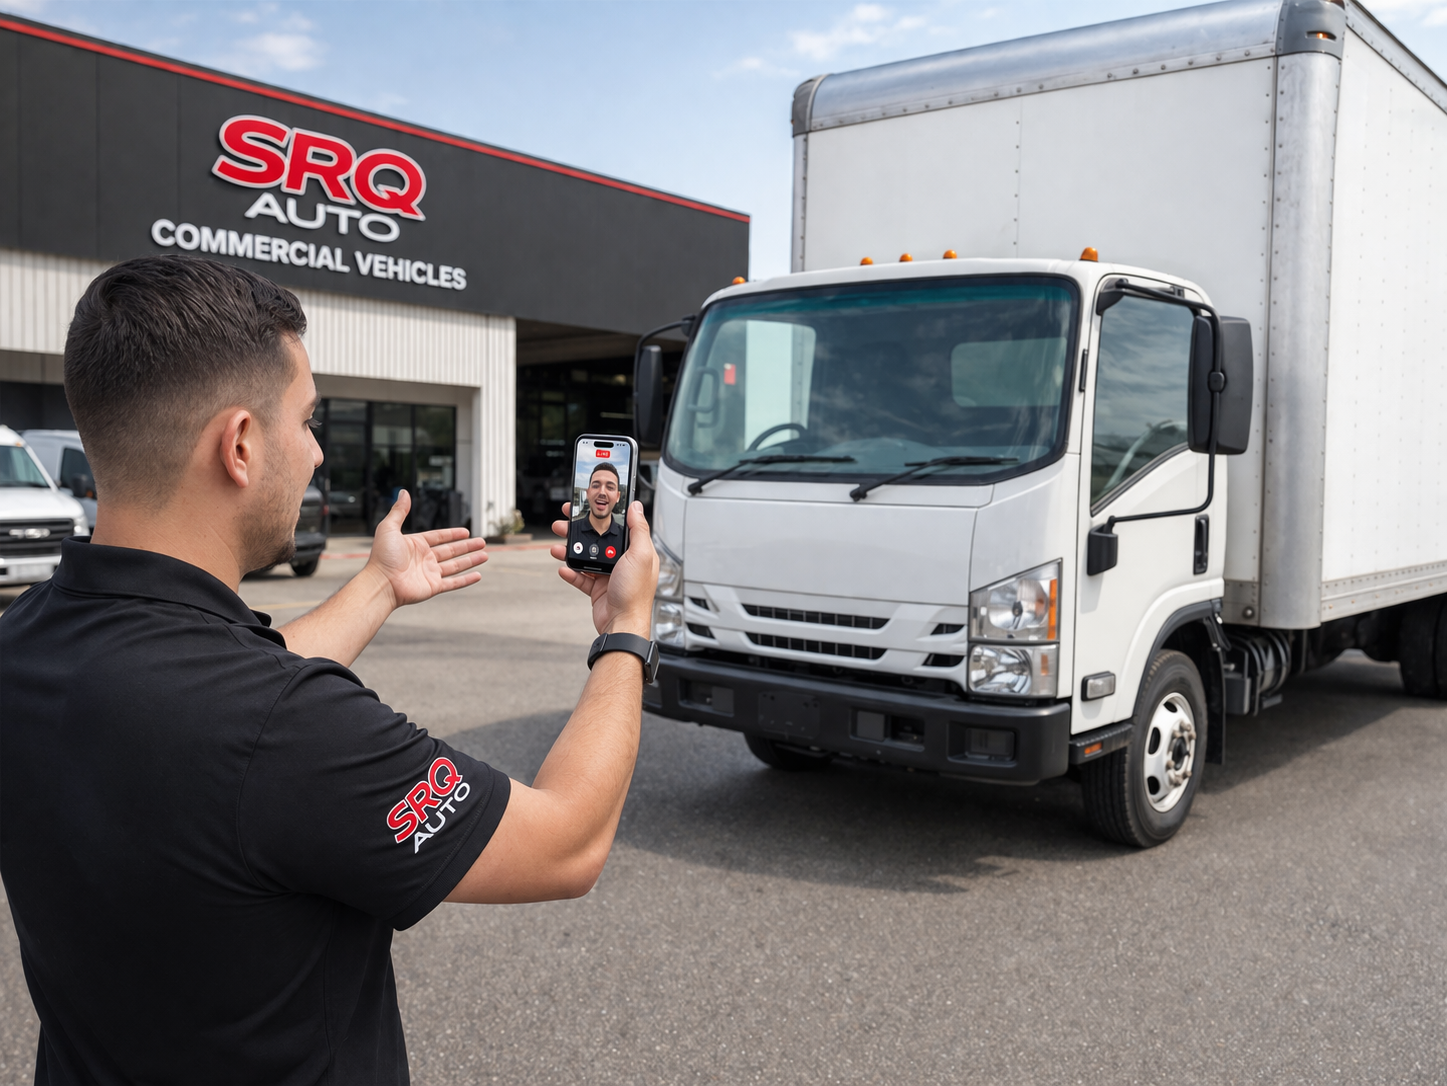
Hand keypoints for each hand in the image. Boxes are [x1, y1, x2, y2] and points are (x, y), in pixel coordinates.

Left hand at [367, 489, 488, 607]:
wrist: (381, 583)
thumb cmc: (382, 557)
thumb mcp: (388, 528)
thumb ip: (399, 511)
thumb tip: (404, 492)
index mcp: (416, 545)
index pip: (439, 537)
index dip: (452, 534)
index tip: (466, 532)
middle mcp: (424, 559)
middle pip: (451, 551)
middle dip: (467, 547)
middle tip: (482, 542)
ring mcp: (430, 574)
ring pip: (455, 566)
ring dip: (470, 560)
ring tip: (485, 555)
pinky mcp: (433, 587)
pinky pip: (453, 583)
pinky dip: (466, 580)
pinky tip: (478, 575)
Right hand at [551, 501, 658, 635]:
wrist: (622, 624)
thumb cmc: (635, 593)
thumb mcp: (640, 555)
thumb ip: (638, 530)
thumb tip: (636, 507)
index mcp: (636, 551)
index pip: (618, 526)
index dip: (603, 514)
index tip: (589, 506)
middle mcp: (623, 562)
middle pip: (598, 539)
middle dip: (580, 530)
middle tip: (565, 522)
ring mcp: (609, 575)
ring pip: (586, 557)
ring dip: (570, 550)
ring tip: (557, 545)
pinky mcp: (598, 589)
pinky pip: (581, 577)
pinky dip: (571, 572)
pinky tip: (563, 567)